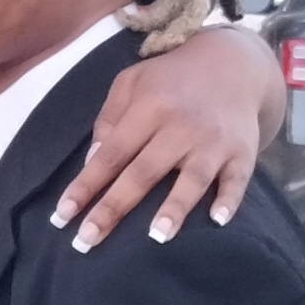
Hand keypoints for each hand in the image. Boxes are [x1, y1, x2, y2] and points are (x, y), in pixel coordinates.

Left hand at [52, 26, 278, 250]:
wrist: (234, 63)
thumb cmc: (171, 81)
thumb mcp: (132, 83)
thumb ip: (109, 119)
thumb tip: (93, 161)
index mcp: (149, 107)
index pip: (111, 153)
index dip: (86, 185)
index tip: (62, 216)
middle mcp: (181, 125)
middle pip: (143, 172)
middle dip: (113, 208)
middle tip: (87, 241)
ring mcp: (214, 140)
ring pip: (193, 178)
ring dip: (175, 207)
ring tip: (156, 237)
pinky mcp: (243, 151)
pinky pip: (237, 179)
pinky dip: (229, 199)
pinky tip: (217, 221)